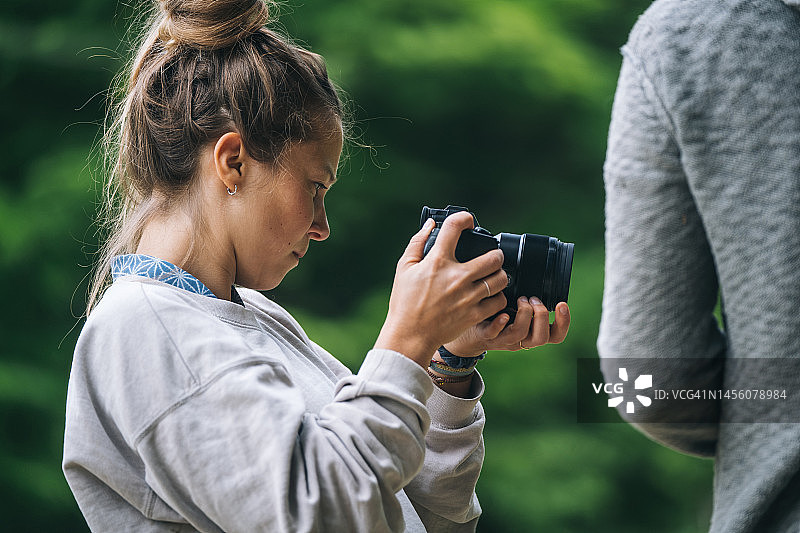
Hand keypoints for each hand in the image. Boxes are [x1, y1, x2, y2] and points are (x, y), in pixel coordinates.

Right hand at [374, 211, 507, 366]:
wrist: (409, 335)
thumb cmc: (405, 302)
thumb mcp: (404, 268)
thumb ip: (417, 242)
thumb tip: (430, 224)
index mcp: (437, 262)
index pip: (455, 227)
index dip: (464, 218)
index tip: (468, 222)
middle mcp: (456, 277)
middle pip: (493, 256)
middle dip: (495, 254)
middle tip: (491, 258)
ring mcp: (468, 297)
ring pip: (501, 279)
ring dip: (499, 275)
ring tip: (492, 277)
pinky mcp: (474, 315)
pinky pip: (499, 301)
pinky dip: (498, 297)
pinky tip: (490, 297)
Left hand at [443, 297, 570, 355]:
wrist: (467, 331)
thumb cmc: (494, 315)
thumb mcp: (515, 307)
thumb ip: (527, 296)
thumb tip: (535, 267)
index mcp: (530, 332)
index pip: (555, 335)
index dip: (563, 323)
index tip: (561, 304)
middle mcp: (520, 339)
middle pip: (542, 338)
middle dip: (541, 316)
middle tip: (534, 299)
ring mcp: (502, 339)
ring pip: (520, 335)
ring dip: (524, 315)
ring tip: (521, 300)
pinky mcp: (485, 335)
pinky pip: (494, 334)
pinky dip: (500, 324)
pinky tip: (503, 313)